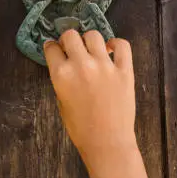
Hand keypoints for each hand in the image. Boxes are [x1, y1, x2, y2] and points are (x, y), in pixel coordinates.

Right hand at [43, 30, 136, 160]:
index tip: (56, 51)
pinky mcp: (124, 70)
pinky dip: (116, 44)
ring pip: (94, 35)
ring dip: (89, 41)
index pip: (51, 47)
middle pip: (71, 35)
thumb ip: (61, 78)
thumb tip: (64, 62)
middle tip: (72, 49)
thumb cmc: (80, 127)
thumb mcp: (61, 100)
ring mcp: (105, 66)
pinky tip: (111, 51)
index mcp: (61, 74)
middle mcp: (81, 65)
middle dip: (68, 40)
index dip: (52, 48)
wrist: (107, 142)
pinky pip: (122, 45)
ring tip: (91, 51)